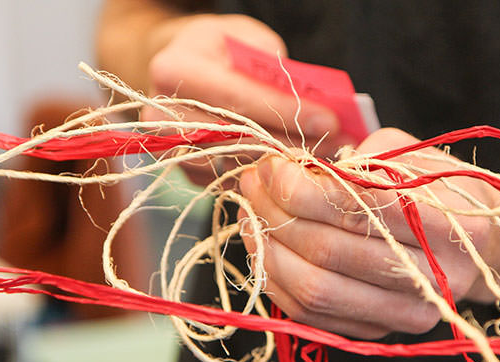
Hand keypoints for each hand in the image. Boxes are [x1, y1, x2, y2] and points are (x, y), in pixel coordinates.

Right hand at [144, 14, 350, 184]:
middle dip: (292, 142)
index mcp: (174, 69)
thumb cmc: (222, 51)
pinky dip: (269, 179)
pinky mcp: (187, 173)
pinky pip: (234, 181)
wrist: (185, 69)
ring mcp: (171, 149)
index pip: (237, 98)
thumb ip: (276, 71)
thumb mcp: (250, 42)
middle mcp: (162, 114)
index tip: (330, 121)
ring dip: (285, 165)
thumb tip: (319, 102)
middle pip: (238, 138)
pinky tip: (297, 168)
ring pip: (238, 165)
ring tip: (325, 156)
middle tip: (337, 145)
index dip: (286, 111)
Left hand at [238, 128, 488, 338]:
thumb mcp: (414, 156)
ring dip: (268, 249)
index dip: (302, 186)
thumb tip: (295, 171)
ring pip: (316, 289)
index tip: (272, 165)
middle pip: (330, 250)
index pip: (360, 207)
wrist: (483, 248)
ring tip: (251, 214)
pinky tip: (264, 248)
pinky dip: (277, 281)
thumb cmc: (443, 191)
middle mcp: (434, 275)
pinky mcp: (382, 332)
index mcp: (449, 223)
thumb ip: (361, 160)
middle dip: (276, 213)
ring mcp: (408, 311)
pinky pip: (313, 315)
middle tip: (252, 183)